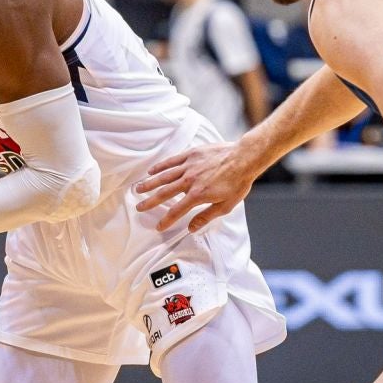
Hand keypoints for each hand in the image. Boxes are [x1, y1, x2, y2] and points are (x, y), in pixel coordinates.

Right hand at [134, 142, 253, 232]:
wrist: (244, 158)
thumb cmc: (238, 183)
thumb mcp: (225, 205)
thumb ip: (206, 216)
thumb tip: (191, 228)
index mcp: (197, 195)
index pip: (177, 211)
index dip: (166, 220)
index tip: (158, 227)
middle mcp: (189, 181)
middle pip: (164, 193)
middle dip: (150, 202)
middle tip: (139, 207)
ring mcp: (189, 166)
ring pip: (164, 176)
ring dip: (150, 183)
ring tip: (138, 188)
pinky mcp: (191, 154)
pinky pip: (172, 161)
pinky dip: (161, 166)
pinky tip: (151, 170)